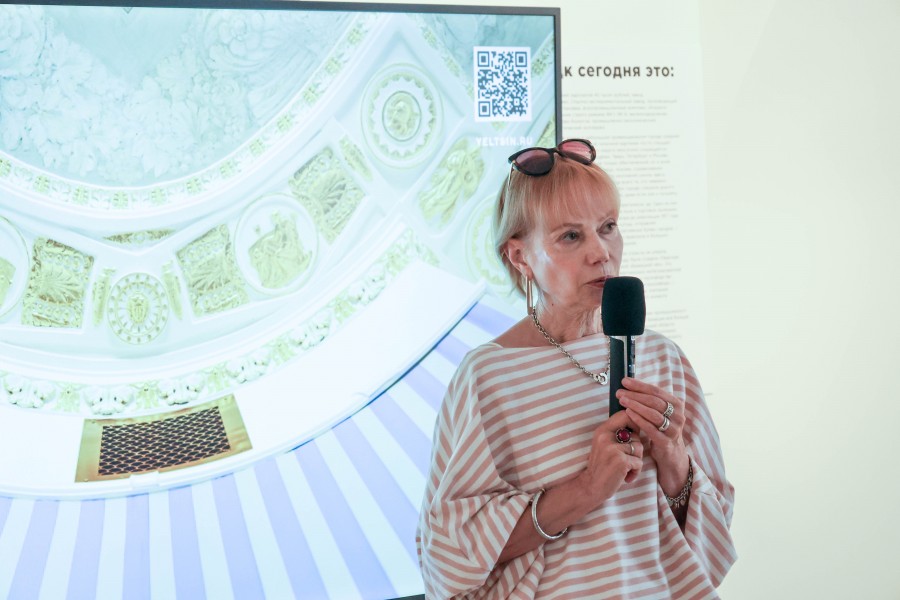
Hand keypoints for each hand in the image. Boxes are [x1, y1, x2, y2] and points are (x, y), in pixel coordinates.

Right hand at [577, 410, 643, 506]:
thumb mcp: (604, 445)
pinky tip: (626, 477)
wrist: (591, 487)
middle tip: (627, 459)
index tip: (634, 434)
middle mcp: (606, 436)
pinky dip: (636, 471)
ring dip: (636, 461)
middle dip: (636, 448)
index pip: (624, 414)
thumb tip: (638, 422)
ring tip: (626, 469)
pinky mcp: (621, 461)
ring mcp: (613, 448)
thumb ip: (617, 434)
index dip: (635, 422)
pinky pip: (639, 462)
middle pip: (636, 434)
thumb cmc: (602, 466)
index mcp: (602, 430)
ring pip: (639, 448)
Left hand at [616, 377, 689, 495]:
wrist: (671, 453)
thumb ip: (648, 400)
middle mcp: (678, 415)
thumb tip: (628, 385)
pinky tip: (628, 414)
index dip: (639, 385)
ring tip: (622, 401)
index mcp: (676, 404)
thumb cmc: (660, 428)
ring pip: (653, 414)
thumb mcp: (658, 412)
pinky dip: (639, 420)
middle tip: (619, 392)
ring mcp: (674, 429)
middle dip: (635, 395)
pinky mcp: (667, 442)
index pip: (656, 391)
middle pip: (654, 401)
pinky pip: (651, 429)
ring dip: (636, 406)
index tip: (624, 381)